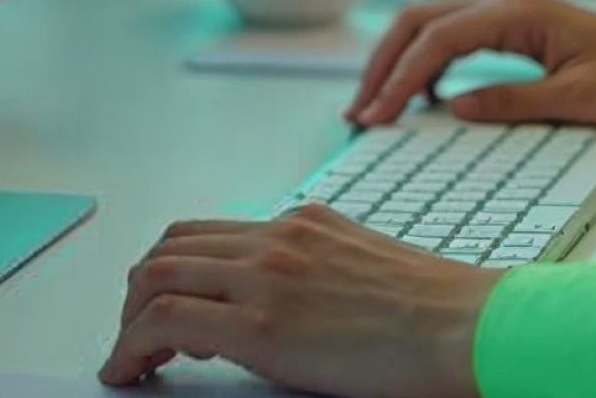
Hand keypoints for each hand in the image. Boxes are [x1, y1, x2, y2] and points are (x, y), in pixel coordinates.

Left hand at [100, 203, 493, 395]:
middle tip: (136, 336)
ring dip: (127, 322)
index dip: (174, 271)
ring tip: (131, 360)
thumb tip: (282, 307)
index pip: (209, 233)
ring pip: (153, 279)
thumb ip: (317, 271)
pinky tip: (132, 373)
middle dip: (139, 294)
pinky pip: (164, 322)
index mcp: (306, 223)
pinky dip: (129, 348)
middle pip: (169, 248)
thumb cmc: (434, 313)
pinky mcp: (259, 324)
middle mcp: (278, 237)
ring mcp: (266, 275)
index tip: (168, 310)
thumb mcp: (365, 268)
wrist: (467, 326)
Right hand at [346, 0, 595, 128]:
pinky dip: (434, 62)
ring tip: (381, 106)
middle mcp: (514, 3)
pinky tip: (428, 97)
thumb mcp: (577, 101)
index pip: (437, 40)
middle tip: (361, 111)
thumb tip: (452, 107)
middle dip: (385, 64)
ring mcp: (519, 13)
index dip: (398, 79)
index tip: (374, 118)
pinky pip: (463, 38)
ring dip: (404, 61)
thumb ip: (512, 102)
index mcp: (522, 12)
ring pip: (438, 26)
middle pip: (423, 21)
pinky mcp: (527, 30)